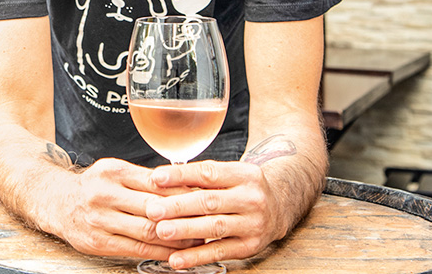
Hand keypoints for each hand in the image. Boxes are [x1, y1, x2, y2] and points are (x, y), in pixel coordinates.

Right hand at [48, 157, 203, 260]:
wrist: (57, 202)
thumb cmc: (94, 186)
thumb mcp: (115, 171)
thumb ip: (145, 178)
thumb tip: (185, 185)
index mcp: (114, 171)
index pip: (157, 183)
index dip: (184, 193)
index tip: (204, 199)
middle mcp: (105, 194)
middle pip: (155, 208)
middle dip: (185, 217)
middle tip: (207, 221)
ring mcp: (100, 220)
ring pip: (148, 231)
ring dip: (177, 238)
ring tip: (197, 239)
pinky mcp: (98, 242)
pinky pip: (137, 249)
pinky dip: (160, 252)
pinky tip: (174, 252)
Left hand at [145, 161, 280, 269]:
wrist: (278, 208)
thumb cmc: (241, 189)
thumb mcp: (229, 175)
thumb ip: (200, 177)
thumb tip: (159, 179)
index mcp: (244, 174)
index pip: (208, 173)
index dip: (181, 175)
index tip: (156, 178)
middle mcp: (251, 198)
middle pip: (210, 202)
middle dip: (178, 206)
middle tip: (153, 210)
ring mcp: (252, 223)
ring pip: (214, 227)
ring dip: (185, 230)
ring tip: (161, 231)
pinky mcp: (249, 246)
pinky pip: (219, 252)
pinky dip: (196, 256)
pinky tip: (176, 259)